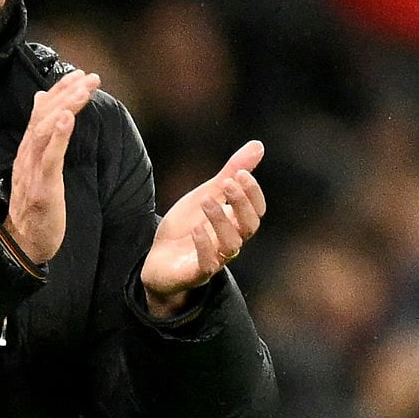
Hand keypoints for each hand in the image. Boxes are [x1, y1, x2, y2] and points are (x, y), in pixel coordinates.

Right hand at [3, 70, 101, 263]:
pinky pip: (49, 157)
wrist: (23, 242)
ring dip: (66, 106)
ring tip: (84, 90)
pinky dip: (58, 135)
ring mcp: (32, 171)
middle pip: (44, 115)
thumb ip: (41, 138)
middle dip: (68, 92)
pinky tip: (68, 118)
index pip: (41, 112)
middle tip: (89, 77)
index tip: (79, 75)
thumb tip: (40, 102)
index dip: (59, 90)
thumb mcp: (37, 168)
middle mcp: (27, 155)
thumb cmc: (34, 207)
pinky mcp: (42, 188)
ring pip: (46, 130)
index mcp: (28, 150)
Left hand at [141, 140, 266, 316]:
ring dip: (221, 221)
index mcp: (235, 222)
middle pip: (249, 227)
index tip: (240, 173)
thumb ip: (230, 172)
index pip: (257, 211)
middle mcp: (230, 241)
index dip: (253, 193)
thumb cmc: (188, 226)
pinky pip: (207, 265)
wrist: (160, 259)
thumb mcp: (207, 194)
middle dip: (241, 204)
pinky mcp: (195, 273)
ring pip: (231, 245)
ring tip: (206, 200)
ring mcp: (215, 258)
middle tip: (227, 183)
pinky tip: (196, 229)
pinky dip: (204, 247)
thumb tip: (258, 145)